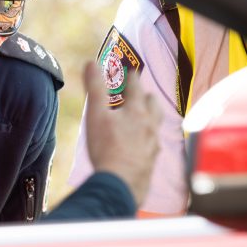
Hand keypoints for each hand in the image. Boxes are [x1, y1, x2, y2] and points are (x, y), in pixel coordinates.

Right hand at [82, 61, 161, 205]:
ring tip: (143, 118)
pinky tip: (142, 145)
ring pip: (156, 125)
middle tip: (139, 94)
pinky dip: (148, 139)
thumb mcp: (96, 114)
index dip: (132, 77)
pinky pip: (153, 145)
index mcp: (136, 111)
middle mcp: (149, 126)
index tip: (131, 71)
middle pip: (153, 105)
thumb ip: (94, 88)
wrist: (120, 184)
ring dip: (150, 118)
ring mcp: (153, 144)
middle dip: (146, 97)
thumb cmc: (107, 147)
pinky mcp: (151, 161)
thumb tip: (91, 63)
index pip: (136, 87)